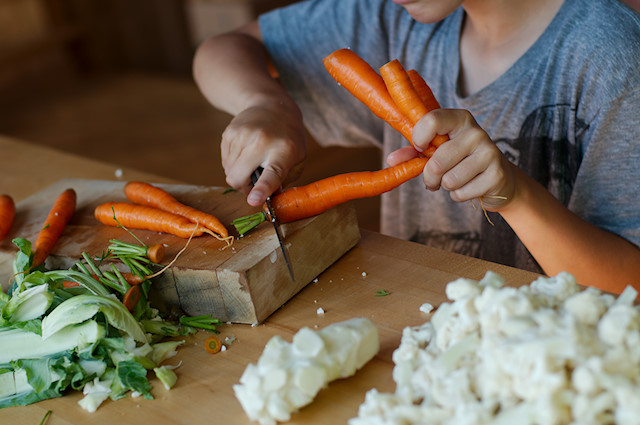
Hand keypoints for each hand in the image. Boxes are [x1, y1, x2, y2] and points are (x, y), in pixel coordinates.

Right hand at [221, 99, 305, 205]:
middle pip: (238, 177)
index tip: (253, 200)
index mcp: (284, 151)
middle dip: (244, 187)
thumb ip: (283, 182)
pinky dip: (234, 164)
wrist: (272, 106)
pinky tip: (246, 152)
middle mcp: (261, 141)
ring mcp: (242, 135)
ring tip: (253, 162)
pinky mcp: (229, 133)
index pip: (271, 173)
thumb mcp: (298, 159)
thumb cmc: (288, 138)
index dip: (261, 189)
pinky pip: (225, 162)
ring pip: (229, 172)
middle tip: (255, 181)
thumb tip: (264, 199)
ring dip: (239, 174)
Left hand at [387, 109, 515, 210]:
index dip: (419, 138)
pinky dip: (459, 195)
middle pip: (437, 161)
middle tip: (435, 179)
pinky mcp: (496, 175)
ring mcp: (490, 152)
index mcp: (460, 119)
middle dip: (430, 176)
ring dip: (446, 186)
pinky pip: (461, 193)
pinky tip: (470, 187)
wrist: (499, 178)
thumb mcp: (437, 150)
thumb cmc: (460, 160)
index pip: (432, 120)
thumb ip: (414, 152)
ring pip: (449, 180)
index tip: (419, 148)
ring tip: (456, 180)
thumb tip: (391, 159)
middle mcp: (476, 132)